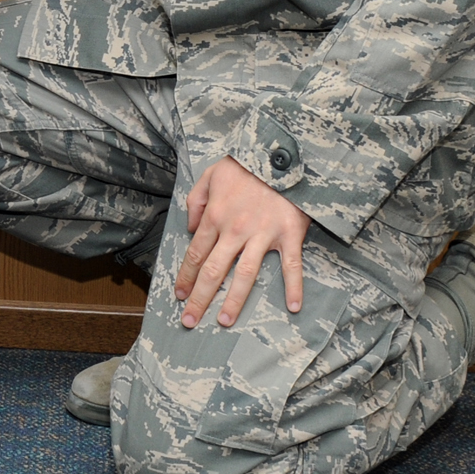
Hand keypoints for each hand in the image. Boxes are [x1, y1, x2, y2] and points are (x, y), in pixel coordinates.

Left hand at [175, 156, 309, 328]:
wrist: (282, 152)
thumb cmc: (246, 164)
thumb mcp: (211, 174)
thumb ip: (195, 200)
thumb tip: (190, 228)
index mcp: (215, 216)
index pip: (196, 254)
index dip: (186, 278)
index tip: (180, 296)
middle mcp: (235, 230)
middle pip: (213, 271)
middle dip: (200, 298)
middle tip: (189, 321)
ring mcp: (263, 234)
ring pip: (245, 274)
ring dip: (234, 301)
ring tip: (224, 321)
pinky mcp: (289, 234)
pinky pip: (292, 265)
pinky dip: (294, 287)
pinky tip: (294, 308)